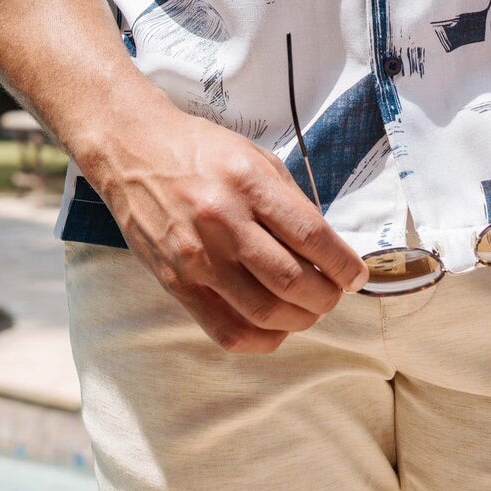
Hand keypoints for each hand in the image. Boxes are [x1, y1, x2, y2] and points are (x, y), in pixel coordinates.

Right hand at [97, 109, 369, 352]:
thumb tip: (326, 248)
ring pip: (263, 311)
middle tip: (335, 294)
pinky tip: (277, 328)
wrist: (133, 151)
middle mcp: (223, 221)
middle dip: (326, 296)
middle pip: (291, 280)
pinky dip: (261, 339)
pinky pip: (225, 330)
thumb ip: (288, 201)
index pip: (310, 235)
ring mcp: (197, 257)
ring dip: (299, 320)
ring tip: (310, 310)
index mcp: (248, 183)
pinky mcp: (176, 283)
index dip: (342, 263)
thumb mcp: (254, 157)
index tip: (357, 275)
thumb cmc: (201, 150)